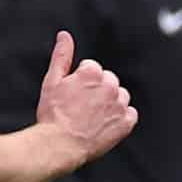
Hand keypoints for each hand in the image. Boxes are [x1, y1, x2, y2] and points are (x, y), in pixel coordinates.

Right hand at [35, 31, 135, 163]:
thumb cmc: (52, 115)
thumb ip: (62, 55)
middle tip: (79, 108)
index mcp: (93, 72)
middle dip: (96, 91)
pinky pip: (129, 115)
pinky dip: (119, 119)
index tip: (71, 97)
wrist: (59, 146)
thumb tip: (64, 35)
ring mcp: (119, 105)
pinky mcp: (126, 122)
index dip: (79, 83)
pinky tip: (103, 125)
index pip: (92, 69)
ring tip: (91, 117)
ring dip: (109, 104)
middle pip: (108, 81)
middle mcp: (110, 85)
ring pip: (120, 96)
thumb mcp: (52, 81)